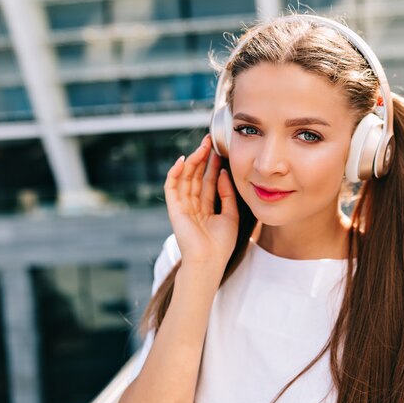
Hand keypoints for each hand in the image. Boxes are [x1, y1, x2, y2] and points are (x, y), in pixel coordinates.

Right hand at [164, 135, 238, 269]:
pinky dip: (175, 173)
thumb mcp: (231, 215)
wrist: (209, 261)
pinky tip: (183, 161)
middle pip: (195, 176)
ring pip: (185, 178)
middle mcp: (192, 205)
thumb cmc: (221, 244)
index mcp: (205, 208)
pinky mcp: (174, 209)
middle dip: (202, 158)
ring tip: (202, 147)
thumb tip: (222, 173)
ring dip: (192, 161)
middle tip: (209, 141)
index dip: (212, 165)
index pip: (207, 181)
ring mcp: (182, 206)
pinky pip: (172, 187)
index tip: (219, 150)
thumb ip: (227, 194)